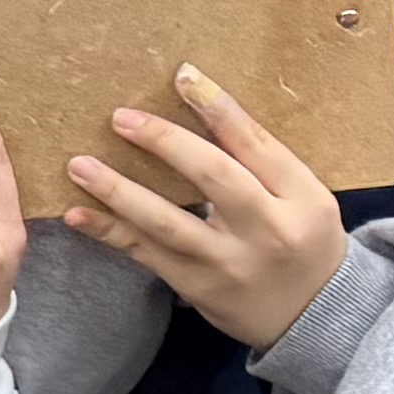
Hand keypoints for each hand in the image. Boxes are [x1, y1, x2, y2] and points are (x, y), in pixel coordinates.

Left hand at [64, 63, 352, 350]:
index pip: (257, 145)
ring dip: (119, 192)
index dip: (218, 108)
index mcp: (301, 198)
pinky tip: (76, 214)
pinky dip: (109, 233)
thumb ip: (262, 160)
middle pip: (214, 177)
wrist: (316, 317)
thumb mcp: (305, 196)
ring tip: (80, 166)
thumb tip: (205, 105)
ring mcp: (227, 264)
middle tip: (121, 118)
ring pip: (167, 223)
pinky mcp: (196, 286)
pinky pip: (146, 255)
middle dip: (165, 142)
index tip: (183, 76)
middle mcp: (267, 231)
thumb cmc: (305, 241)